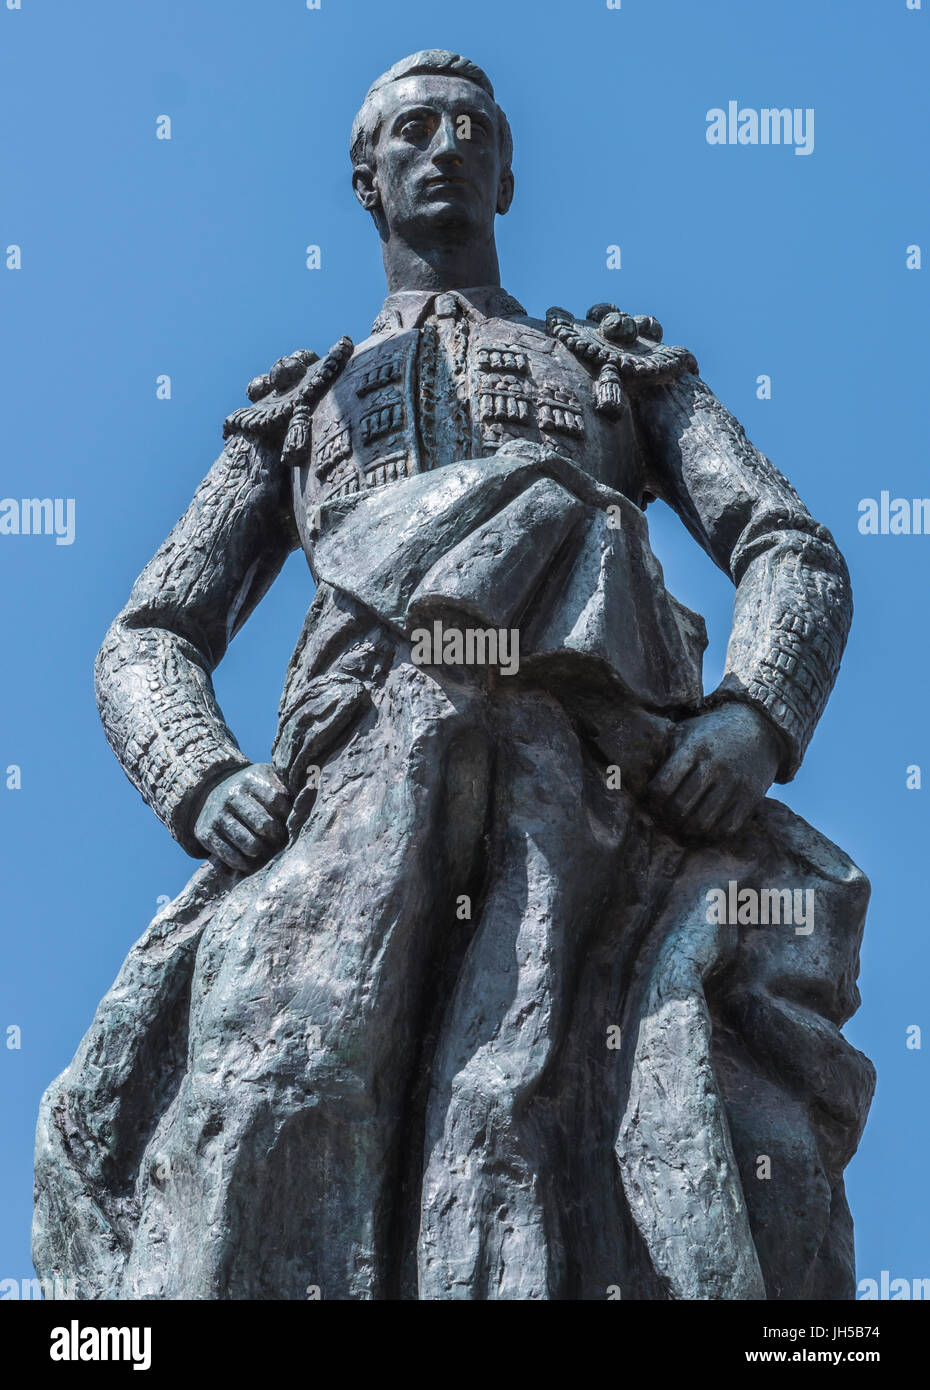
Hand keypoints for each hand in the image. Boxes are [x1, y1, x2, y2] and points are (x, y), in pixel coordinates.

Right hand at [194, 763, 290, 870]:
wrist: (209, 790)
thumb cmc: (251, 789)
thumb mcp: (267, 776)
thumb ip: (288, 782)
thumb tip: (315, 788)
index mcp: (250, 779)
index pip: (277, 800)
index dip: (288, 814)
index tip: (291, 821)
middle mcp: (232, 795)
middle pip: (264, 824)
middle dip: (277, 836)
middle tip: (281, 840)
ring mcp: (217, 815)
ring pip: (248, 843)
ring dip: (261, 851)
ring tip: (266, 850)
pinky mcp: (206, 833)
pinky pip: (229, 855)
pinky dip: (243, 862)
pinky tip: (250, 861)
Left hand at [647, 703, 781, 840]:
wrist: (760, 727)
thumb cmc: (712, 732)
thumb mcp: (686, 731)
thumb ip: (664, 752)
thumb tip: (631, 773)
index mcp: (694, 749)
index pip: (663, 787)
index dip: (652, 800)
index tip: (653, 799)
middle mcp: (715, 767)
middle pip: (680, 809)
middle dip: (667, 818)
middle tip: (664, 817)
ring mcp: (735, 784)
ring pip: (702, 823)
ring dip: (687, 830)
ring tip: (681, 826)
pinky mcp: (751, 798)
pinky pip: (726, 828)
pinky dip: (711, 834)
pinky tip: (704, 826)